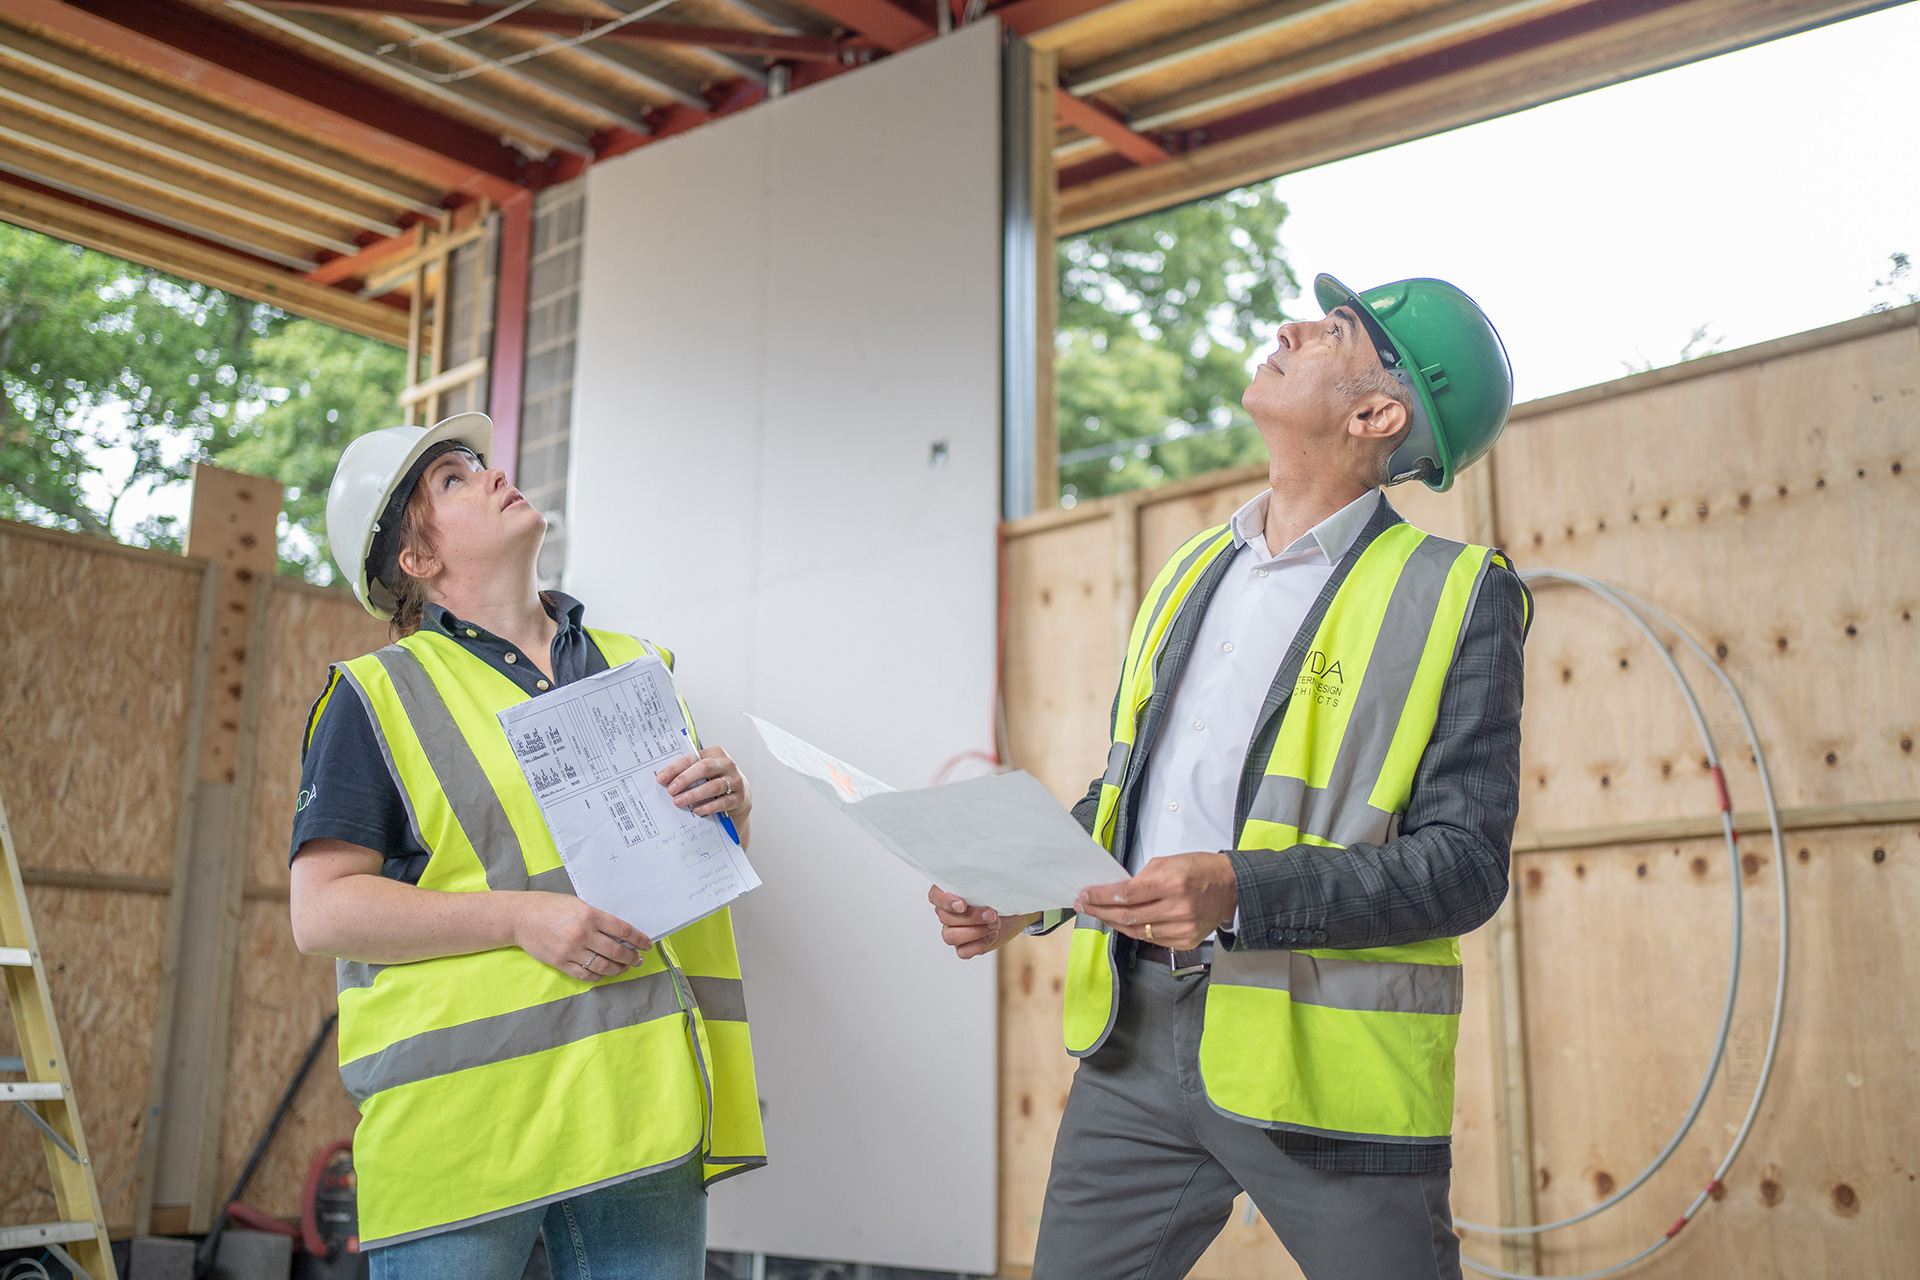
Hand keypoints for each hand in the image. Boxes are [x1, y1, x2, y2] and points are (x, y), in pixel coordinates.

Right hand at [513, 892, 651, 982]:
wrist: (520, 917)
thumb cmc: (549, 906)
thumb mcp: (577, 904)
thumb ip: (597, 918)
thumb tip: (619, 933)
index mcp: (589, 915)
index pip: (623, 930)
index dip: (639, 939)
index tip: (646, 944)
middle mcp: (582, 934)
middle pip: (616, 951)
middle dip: (631, 957)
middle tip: (637, 959)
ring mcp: (571, 950)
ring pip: (603, 966)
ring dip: (618, 969)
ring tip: (624, 967)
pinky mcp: (560, 962)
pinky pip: (585, 974)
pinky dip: (598, 976)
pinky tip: (604, 973)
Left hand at [658, 747, 750, 820]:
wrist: (740, 795)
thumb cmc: (716, 780)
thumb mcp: (706, 772)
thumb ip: (689, 771)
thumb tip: (664, 779)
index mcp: (715, 754)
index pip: (693, 758)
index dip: (675, 768)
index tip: (661, 778)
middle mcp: (727, 765)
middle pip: (704, 768)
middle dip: (685, 779)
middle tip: (671, 790)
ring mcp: (735, 781)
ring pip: (713, 786)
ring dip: (693, 794)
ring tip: (679, 801)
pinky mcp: (739, 797)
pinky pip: (723, 802)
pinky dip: (708, 806)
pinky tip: (696, 810)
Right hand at [928, 886, 1037, 959]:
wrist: (1015, 912)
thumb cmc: (1000, 894)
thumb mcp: (994, 884)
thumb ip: (983, 882)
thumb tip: (987, 877)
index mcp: (949, 892)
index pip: (935, 896)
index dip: (946, 902)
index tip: (963, 905)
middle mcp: (947, 912)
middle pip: (945, 918)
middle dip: (972, 918)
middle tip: (992, 914)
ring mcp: (953, 931)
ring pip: (950, 936)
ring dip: (975, 932)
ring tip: (995, 925)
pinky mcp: (964, 946)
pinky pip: (962, 952)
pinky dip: (979, 945)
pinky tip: (992, 935)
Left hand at [1074, 852, 1237, 951]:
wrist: (1231, 887)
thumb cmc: (1200, 870)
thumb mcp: (1168, 862)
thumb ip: (1141, 878)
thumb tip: (1117, 891)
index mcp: (1172, 883)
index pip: (1126, 894)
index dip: (1101, 896)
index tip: (1086, 895)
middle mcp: (1177, 908)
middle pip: (1127, 916)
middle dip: (1100, 910)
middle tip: (1084, 905)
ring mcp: (1182, 928)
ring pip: (1136, 931)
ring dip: (1113, 923)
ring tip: (1099, 914)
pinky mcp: (1185, 941)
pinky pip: (1151, 939)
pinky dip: (1134, 931)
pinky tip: (1123, 923)